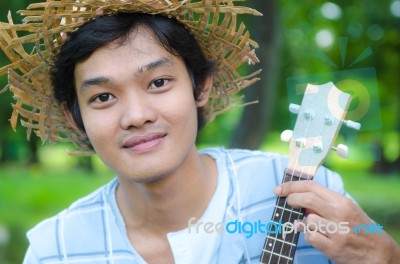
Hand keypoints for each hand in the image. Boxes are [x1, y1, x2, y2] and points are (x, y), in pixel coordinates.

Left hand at [274, 180, 399, 263]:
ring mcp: (337, 232)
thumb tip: (299, 198)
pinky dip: (307, 236)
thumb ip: (324, 202)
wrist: (377, 252)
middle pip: (307, 199)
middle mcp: (339, 214)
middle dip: (291, 199)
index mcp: (341, 201)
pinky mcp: (333, 248)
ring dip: (303, 222)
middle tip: (287, 202)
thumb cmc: (358, 227)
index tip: (279, 189)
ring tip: (310, 225)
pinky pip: (310, 237)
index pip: (311, 186)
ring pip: (307, 220)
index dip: (291, 186)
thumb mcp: (346, 208)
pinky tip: (313, 236)